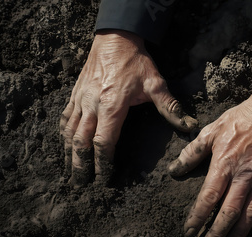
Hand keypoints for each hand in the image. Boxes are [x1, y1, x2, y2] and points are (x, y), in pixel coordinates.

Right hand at [60, 30, 197, 187]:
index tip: (103, 179)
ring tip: (69, 171)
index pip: (103, 143)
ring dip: (68, 154)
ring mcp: (80, 100)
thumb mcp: (155, 83)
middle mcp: (92, 106)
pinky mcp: (75, 93)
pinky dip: (63, 133)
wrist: (115, 37)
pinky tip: (63, 144)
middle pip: (81, 143)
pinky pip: (65, 117)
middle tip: (81, 184)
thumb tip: (189, 126)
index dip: (102, 163)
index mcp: (112, 107)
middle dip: (81, 165)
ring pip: (69, 132)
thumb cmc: (135, 61)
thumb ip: (170, 107)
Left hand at [168, 84, 251, 236]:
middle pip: (228, 213)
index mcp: (224, 164)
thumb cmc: (241, 118)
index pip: (208, 198)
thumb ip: (192, 152)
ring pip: (250, 215)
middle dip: (216, 234)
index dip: (197, 217)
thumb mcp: (212, 130)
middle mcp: (243, 176)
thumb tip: (174, 170)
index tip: (190, 231)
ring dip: (238, 236)